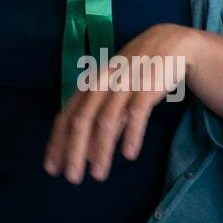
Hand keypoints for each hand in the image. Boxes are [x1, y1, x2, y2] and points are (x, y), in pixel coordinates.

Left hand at [44, 23, 190, 183]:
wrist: (170, 43)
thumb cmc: (137, 72)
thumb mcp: (116, 95)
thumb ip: (103, 122)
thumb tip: (86, 153)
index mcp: (90, 85)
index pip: (66, 115)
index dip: (57, 142)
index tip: (52, 168)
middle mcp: (102, 83)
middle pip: (81, 119)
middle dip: (74, 150)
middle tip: (72, 178)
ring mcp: (124, 83)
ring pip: (106, 118)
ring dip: (100, 149)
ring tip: (98, 175)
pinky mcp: (148, 84)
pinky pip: (137, 111)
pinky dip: (131, 133)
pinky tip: (128, 154)